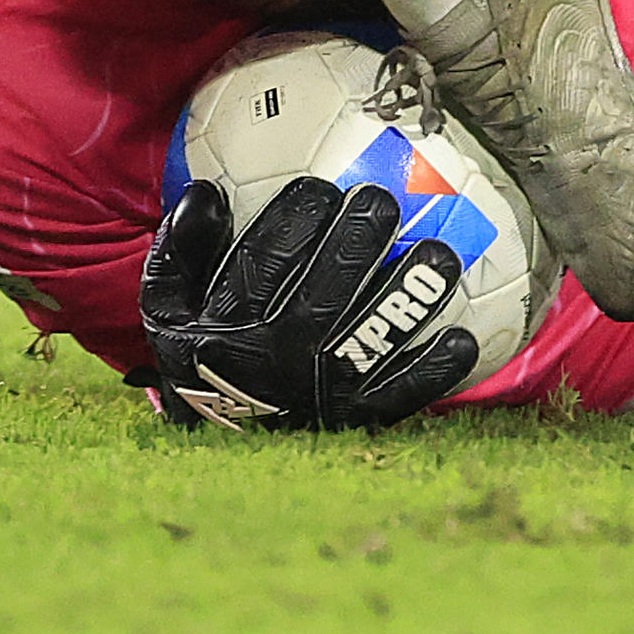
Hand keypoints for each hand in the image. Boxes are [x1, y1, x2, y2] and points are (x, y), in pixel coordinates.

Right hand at [141, 178, 479, 429]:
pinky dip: (433, 369)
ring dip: (409, 296)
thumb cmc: (207, 355)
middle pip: (323, 291)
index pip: (262, 264)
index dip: (292, 220)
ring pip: (371, 336)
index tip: (320, 186)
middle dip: (355, 241)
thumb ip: (179, 252)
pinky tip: (463, 337)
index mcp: (229, 327)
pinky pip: (400, 393)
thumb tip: (203, 194)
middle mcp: (278, 359)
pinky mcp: (356, 417)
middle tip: (381, 199)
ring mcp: (320, 391)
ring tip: (440, 255)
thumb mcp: (170, 309)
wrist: (223, 447)